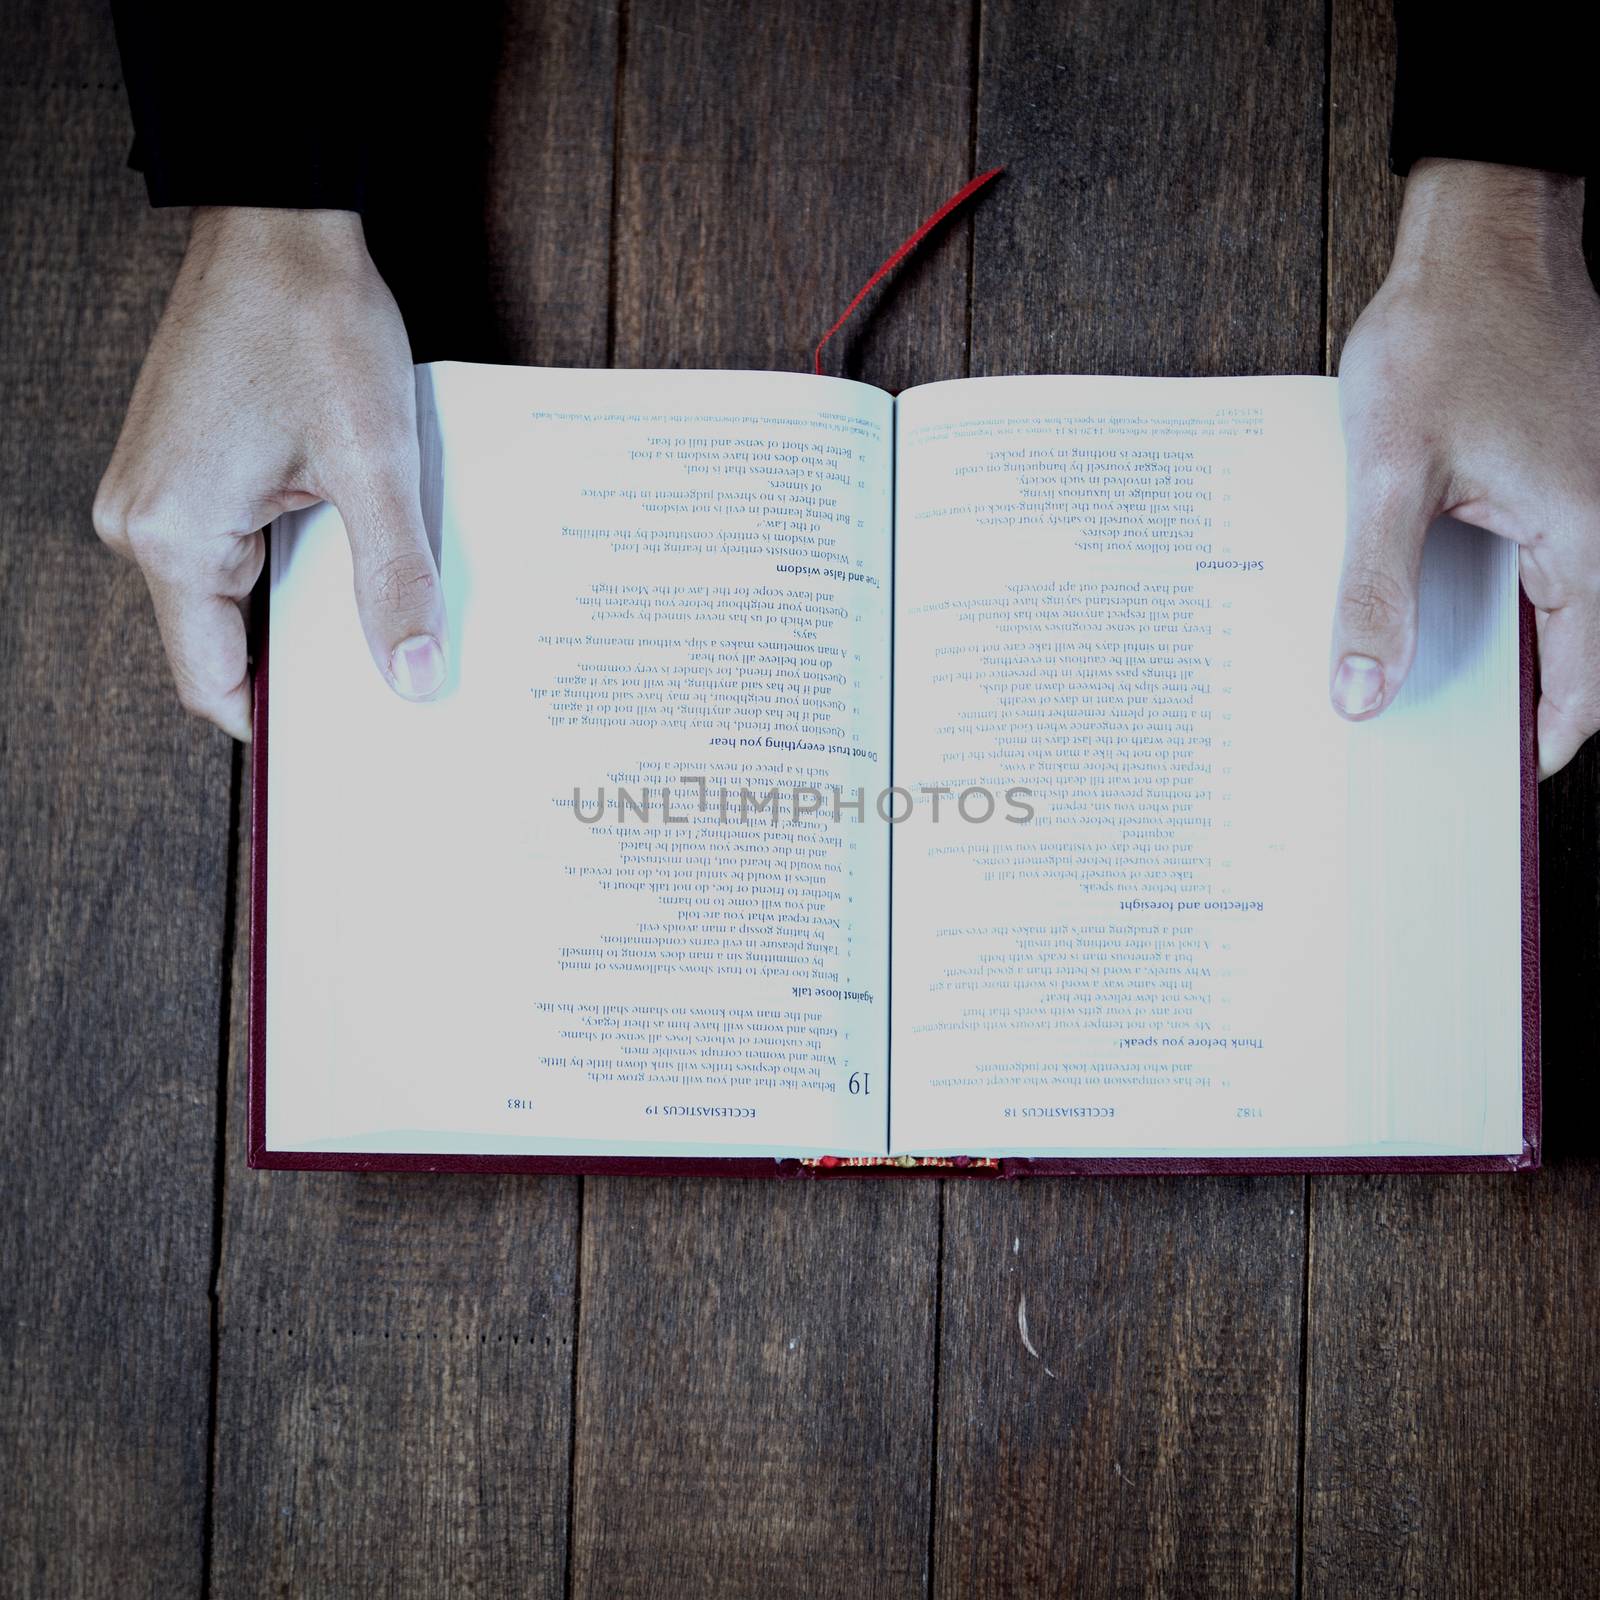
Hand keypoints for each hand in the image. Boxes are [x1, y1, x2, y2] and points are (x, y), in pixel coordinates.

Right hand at [93, 206, 447, 740]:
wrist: (279, 220)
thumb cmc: (316, 325)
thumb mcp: (375, 465)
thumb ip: (395, 581)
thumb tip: (413, 677)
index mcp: (169, 535)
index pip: (215, 681)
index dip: (280, 723)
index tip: (346, 747)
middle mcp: (141, 521)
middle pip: (224, 642)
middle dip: (305, 669)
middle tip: (390, 691)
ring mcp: (154, 491)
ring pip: (235, 595)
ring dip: (305, 612)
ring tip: (381, 626)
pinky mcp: (181, 466)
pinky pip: (233, 548)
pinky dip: (291, 565)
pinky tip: (351, 564)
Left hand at [1332, 157, 1599, 777]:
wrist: (1480, 241)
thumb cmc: (1442, 338)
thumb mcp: (1386, 477)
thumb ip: (1375, 591)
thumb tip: (1362, 692)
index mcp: (1586, 538)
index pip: (1584, 687)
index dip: (1540, 746)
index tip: (1486, 783)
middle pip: (1576, 656)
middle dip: (1511, 707)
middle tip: (1436, 743)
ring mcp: (1593, 497)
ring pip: (1559, 610)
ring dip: (1502, 652)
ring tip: (1423, 683)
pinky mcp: (1566, 474)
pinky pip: (1543, 560)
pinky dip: (1497, 597)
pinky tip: (1433, 605)